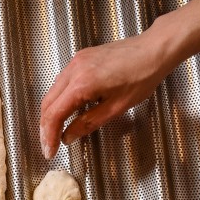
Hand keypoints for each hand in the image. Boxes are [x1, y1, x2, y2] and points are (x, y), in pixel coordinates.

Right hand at [39, 31, 171, 158]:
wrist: (154, 49)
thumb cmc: (143, 75)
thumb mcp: (117, 107)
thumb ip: (89, 123)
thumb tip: (69, 136)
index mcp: (83, 83)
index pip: (54, 114)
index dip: (49, 136)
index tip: (50, 150)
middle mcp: (74, 70)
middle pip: (48, 103)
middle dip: (45, 127)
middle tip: (49, 145)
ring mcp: (76, 61)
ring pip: (52, 92)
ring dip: (51, 113)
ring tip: (55, 131)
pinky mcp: (81, 58)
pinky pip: (62, 81)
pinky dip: (59, 99)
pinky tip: (67, 110)